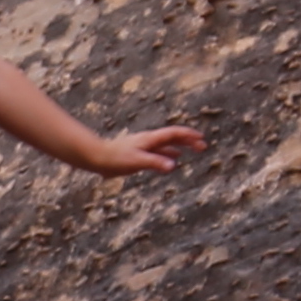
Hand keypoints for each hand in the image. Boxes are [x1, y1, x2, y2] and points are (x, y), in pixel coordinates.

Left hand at [84, 122, 205, 175]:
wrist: (97, 158)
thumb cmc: (116, 159)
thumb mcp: (137, 162)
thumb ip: (155, 163)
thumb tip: (173, 166)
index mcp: (150, 139)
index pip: (173, 134)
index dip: (188, 136)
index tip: (201, 139)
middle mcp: (149, 141)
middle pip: (173, 137)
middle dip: (189, 140)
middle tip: (203, 146)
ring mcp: (144, 146)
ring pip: (167, 144)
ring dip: (181, 146)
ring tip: (193, 149)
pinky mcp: (139, 154)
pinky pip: (159, 152)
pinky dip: (169, 154)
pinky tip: (172, 160)